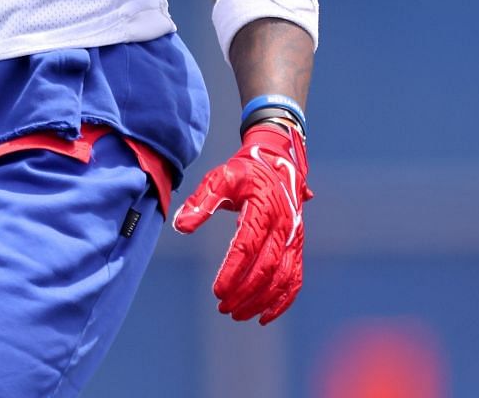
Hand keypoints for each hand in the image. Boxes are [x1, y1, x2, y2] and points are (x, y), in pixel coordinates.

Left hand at [174, 119, 311, 323]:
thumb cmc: (244, 172)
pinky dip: (283, 301)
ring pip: (282, 278)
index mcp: (263, 209)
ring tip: (237, 314)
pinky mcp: (297, 247)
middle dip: (245, 292)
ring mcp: (293, 239)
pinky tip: (264, 317)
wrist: (278, 163)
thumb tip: (181, 226)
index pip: (247, 247)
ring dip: (261, 301)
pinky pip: (295, 279)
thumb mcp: (220, 177)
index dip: (233, 271)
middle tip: (223, 307)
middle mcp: (283, 227)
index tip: (217, 291)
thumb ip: (201, 201)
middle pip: (266, 268)